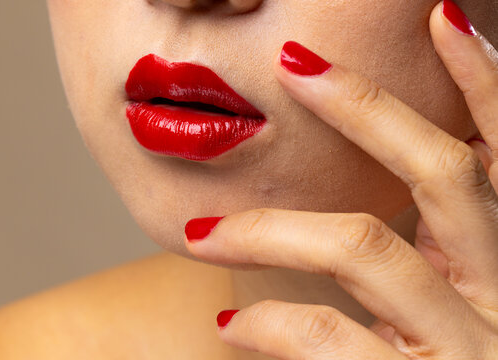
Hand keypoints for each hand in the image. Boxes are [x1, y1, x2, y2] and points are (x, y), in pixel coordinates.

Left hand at [184, 1, 497, 358]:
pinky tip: (233, 323)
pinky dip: (273, 323)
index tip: (443, 14)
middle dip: (369, 108)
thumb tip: (376, 207)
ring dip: (271, 227)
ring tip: (201, 231)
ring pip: (368, 247)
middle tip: (294, 65)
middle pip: (447, 174)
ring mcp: (469, 348)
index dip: (487, 79)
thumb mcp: (449, 306)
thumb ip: (423, 256)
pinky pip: (332, 338)